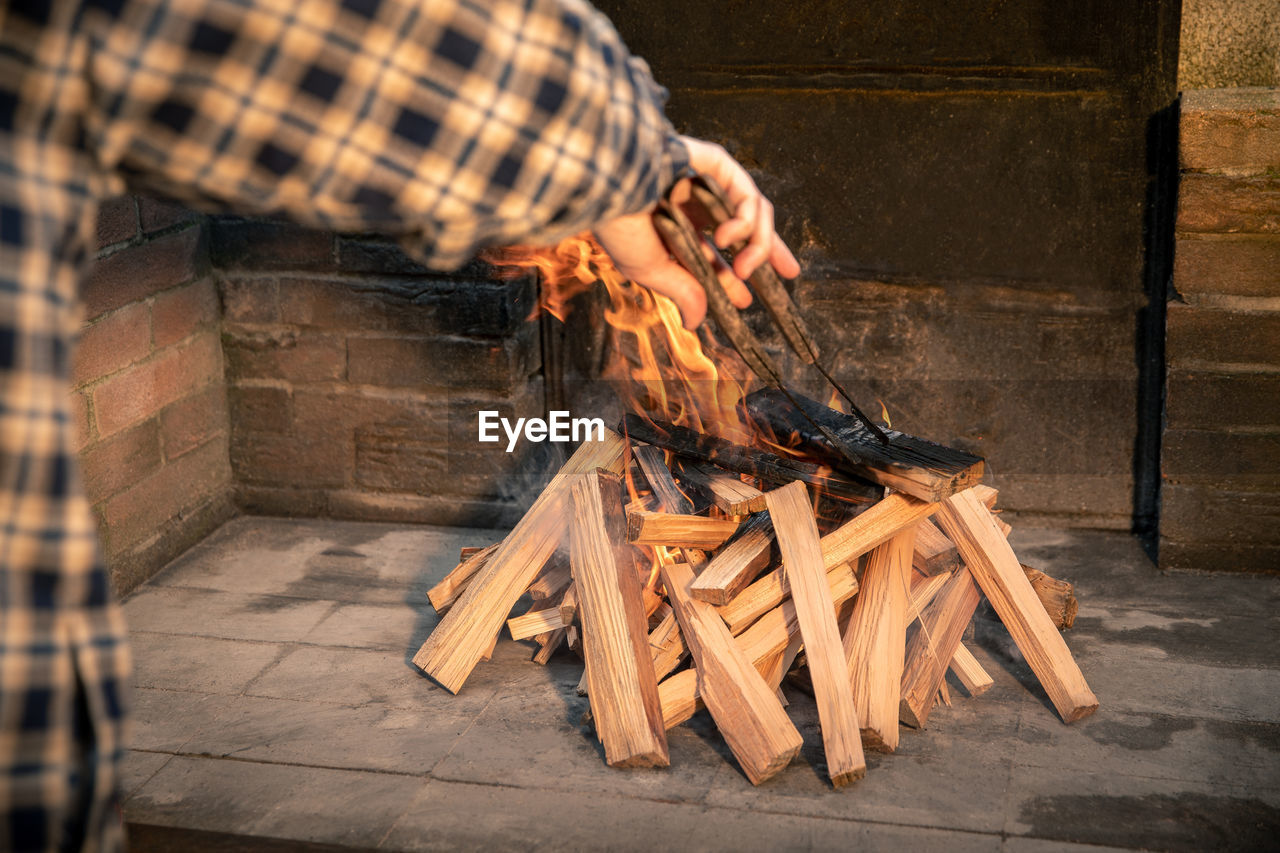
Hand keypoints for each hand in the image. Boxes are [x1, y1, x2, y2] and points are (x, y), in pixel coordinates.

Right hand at [593, 136, 799, 329]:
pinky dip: (745, 218)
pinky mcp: (712, 161)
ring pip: (750, 211)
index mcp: (673, 228)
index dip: (732, 277)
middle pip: (744, 227)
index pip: (713, 254)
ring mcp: (704, 182)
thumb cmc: (619, 225)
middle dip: (767, 250)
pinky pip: (744, 191)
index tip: (744, 300)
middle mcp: (692, 204)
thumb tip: (696, 322)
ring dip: (756, 244)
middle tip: (789, 273)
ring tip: (745, 268)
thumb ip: (682, 291)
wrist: (607, 182)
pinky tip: (729, 238)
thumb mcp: (652, 269)